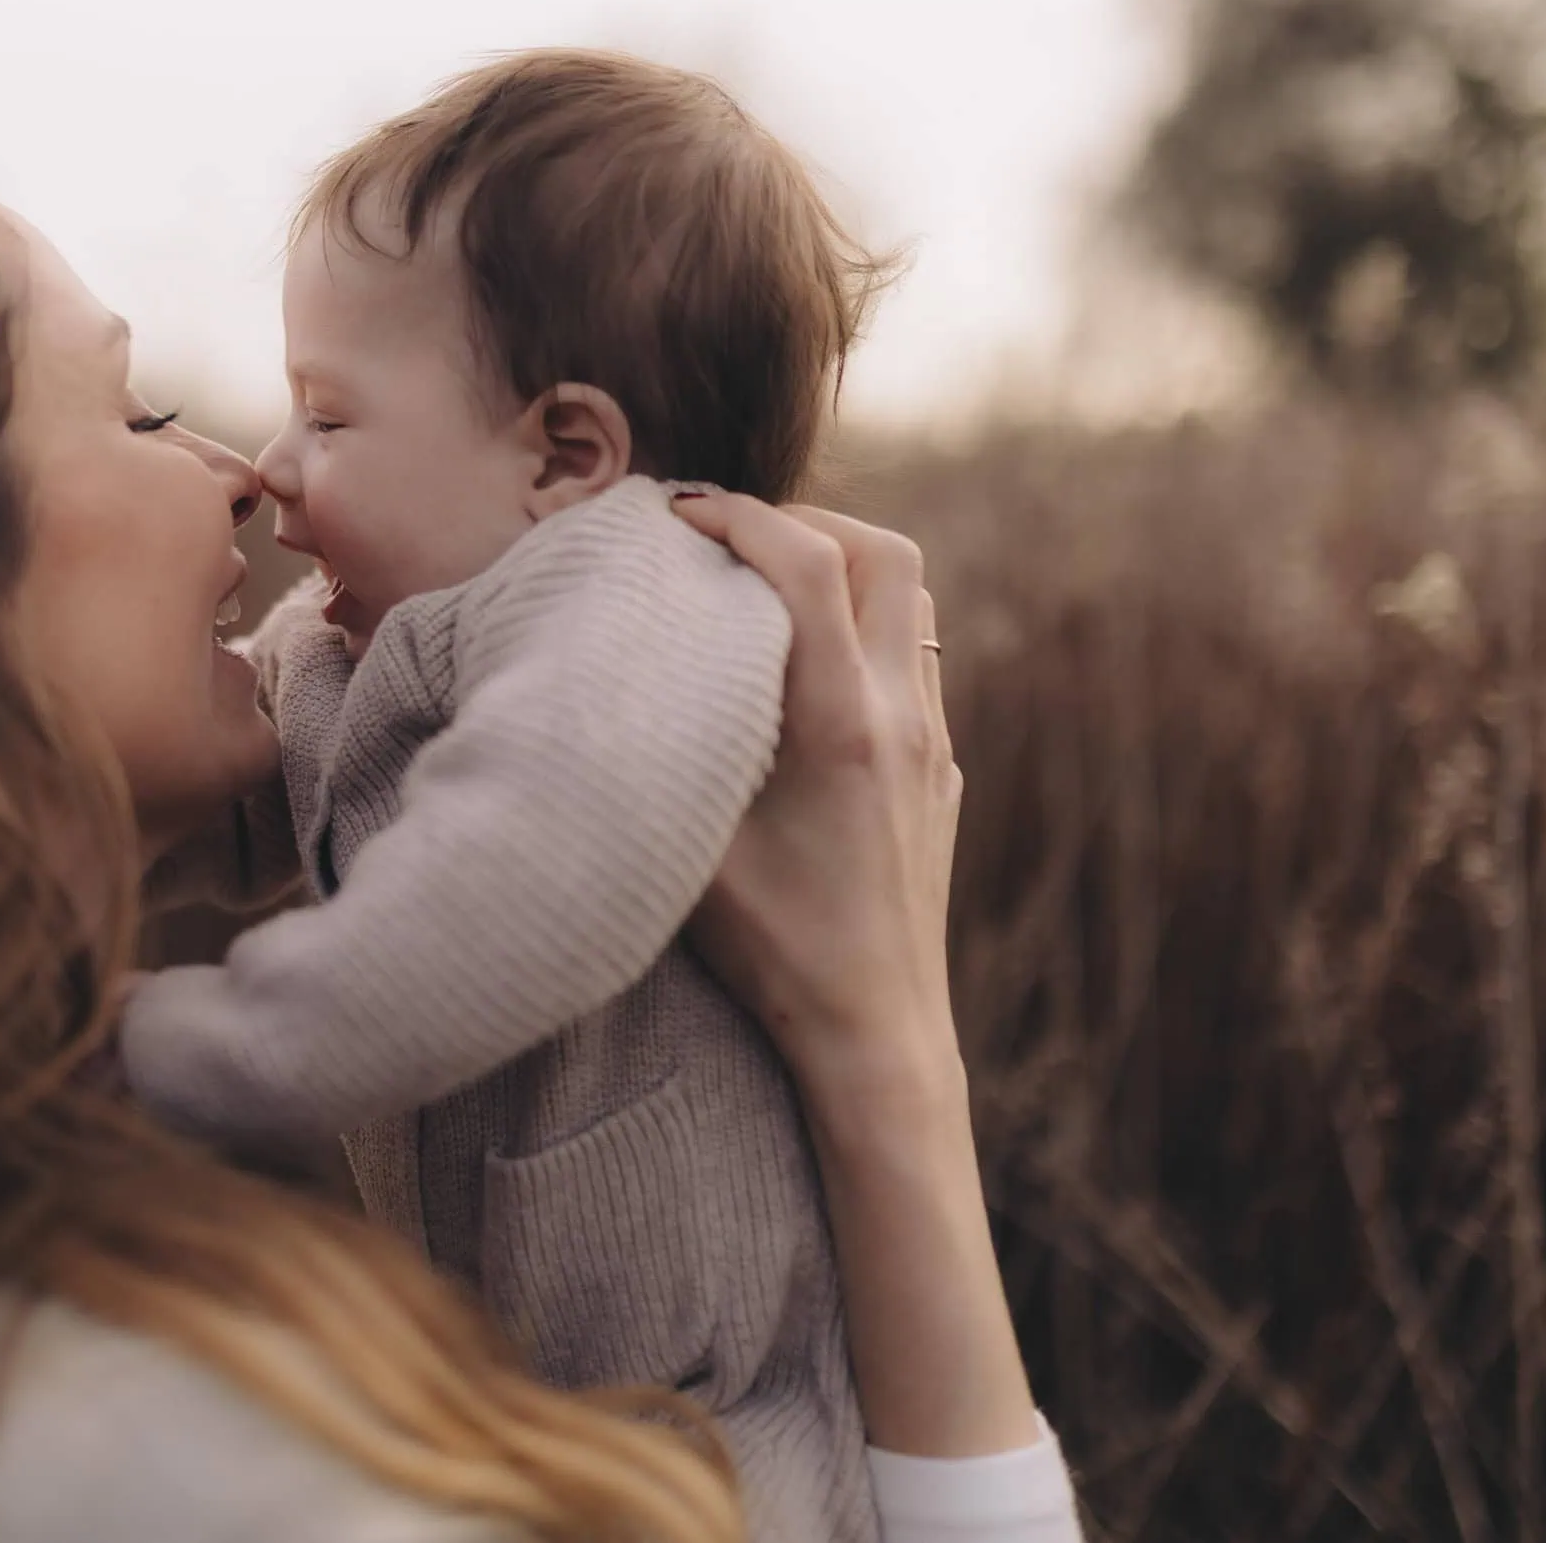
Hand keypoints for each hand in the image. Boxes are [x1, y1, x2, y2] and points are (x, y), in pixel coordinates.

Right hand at [674, 496, 962, 1110]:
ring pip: (911, 601)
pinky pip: (913, 659)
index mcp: (841, 722)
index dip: (738, 517)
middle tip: (732, 538)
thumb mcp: (694, 849)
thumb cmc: (776, 952)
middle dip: (805, 520)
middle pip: (886, 551)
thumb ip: (669, 751)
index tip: (678, 515)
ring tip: (766, 588)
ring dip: (843, 568)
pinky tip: (799, 672)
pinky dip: (859, 629)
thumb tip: (606, 679)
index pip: (807, 563)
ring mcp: (931, 741)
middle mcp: (901, 715)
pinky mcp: (939, 770)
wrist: (876, 1030)